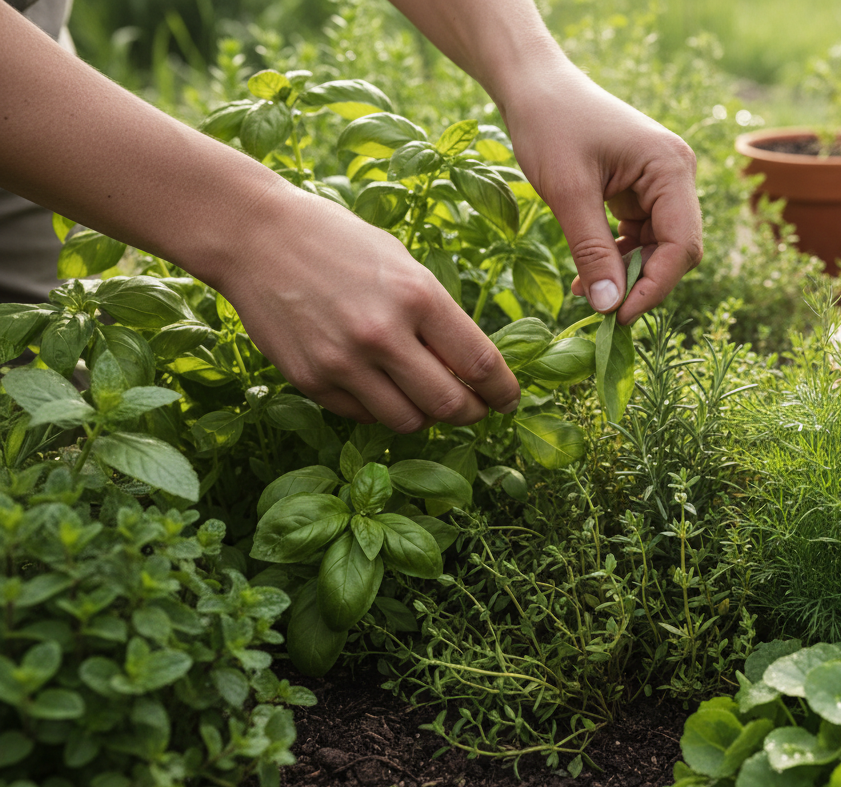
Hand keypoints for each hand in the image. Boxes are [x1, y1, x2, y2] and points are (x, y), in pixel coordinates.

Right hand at [216, 186, 519, 431]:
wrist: (254, 235)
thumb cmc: (338, 242)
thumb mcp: (402, 266)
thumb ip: (437, 318)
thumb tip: (471, 370)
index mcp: (417, 296)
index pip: (481, 364)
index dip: (504, 390)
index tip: (509, 399)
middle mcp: (383, 334)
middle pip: (450, 405)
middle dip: (473, 413)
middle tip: (476, 410)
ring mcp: (343, 362)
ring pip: (408, 421)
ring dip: (427, 417)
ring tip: (427, 399)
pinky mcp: (311, 381)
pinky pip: (363, 416)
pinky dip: (382, 410)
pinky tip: (382, 388)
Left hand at [502, 69, 702, 324]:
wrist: (532, 86)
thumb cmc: (549, 125)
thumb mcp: (568, 193)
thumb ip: (592, 251)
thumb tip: (609, 307)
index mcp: (671, 168)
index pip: (682, 245)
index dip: (654, 287)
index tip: (617, 317)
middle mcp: (676, 176)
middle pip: (675, 251)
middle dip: (641, 284)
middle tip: (601, 311)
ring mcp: (660, 185)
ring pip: (657, 250)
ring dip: (625, 276)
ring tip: (585, 293)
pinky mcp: (640, 192)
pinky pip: (638, 239)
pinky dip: (616, 261)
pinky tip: (587, 276)